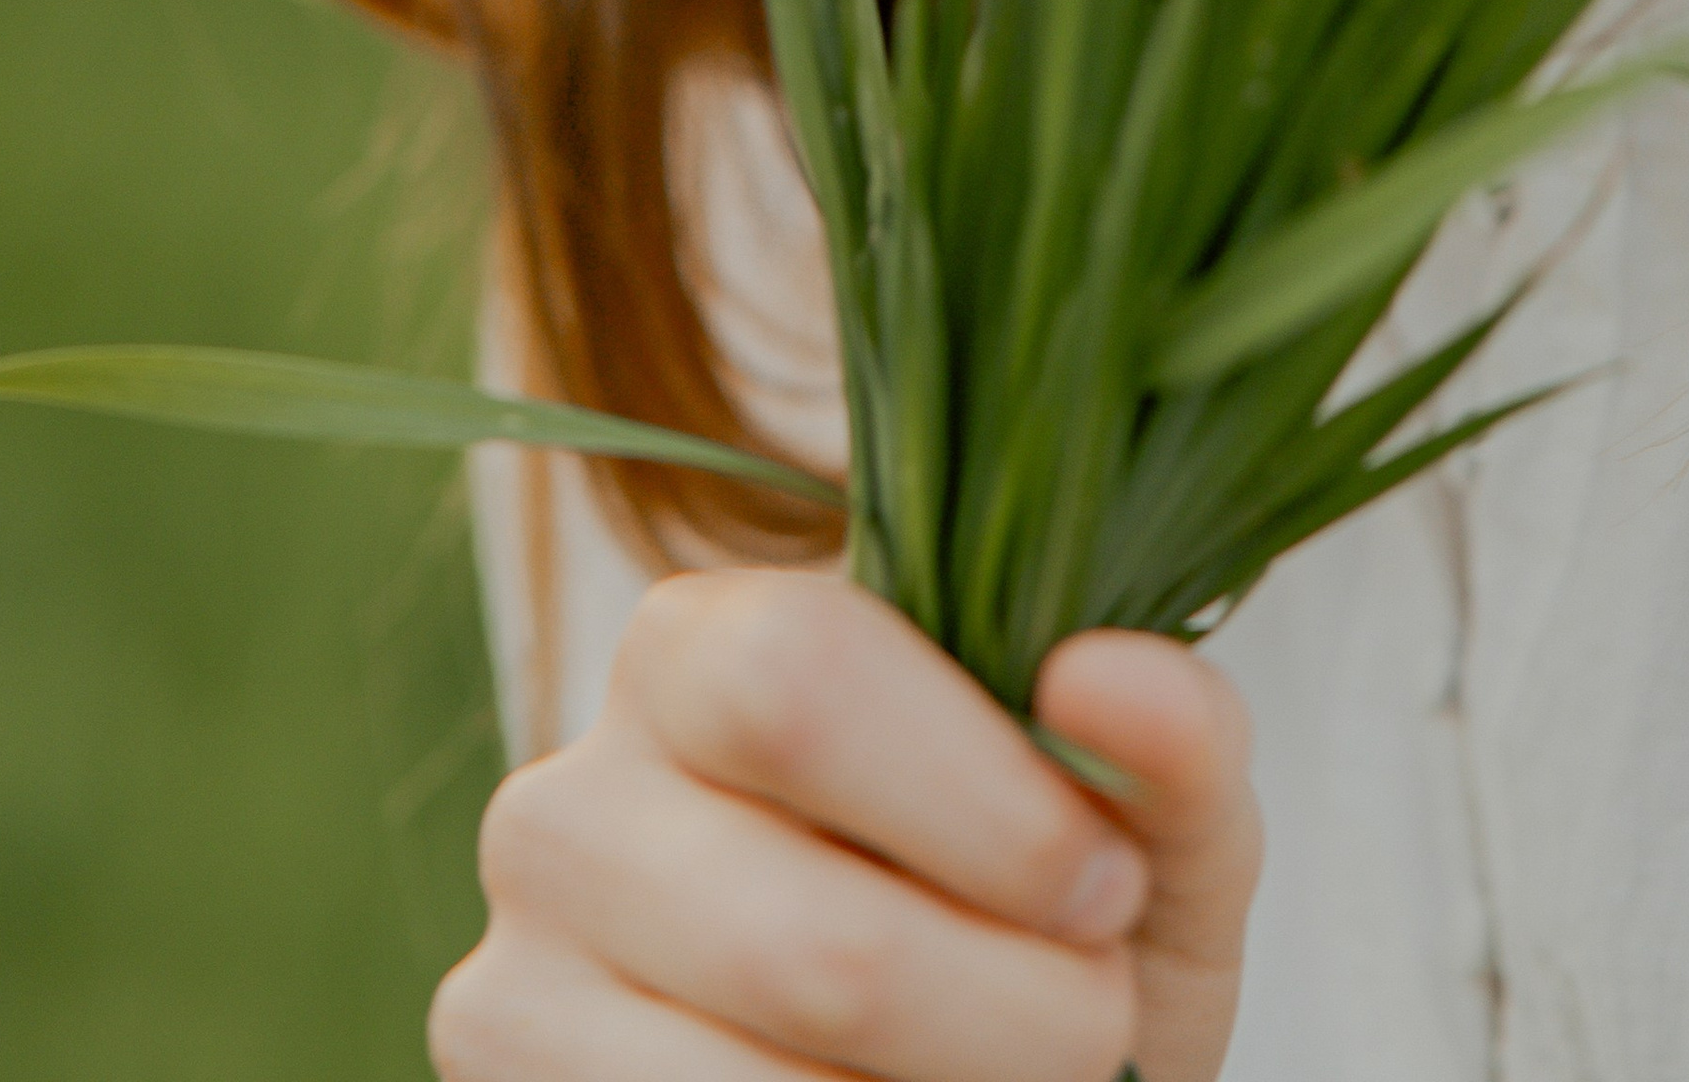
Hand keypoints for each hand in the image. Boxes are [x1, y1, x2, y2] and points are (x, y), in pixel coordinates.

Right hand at [430, 570, 1258, 1079]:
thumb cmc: (1045, 943)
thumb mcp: (1145, 841)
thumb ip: (1169, 741)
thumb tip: (1106, 672)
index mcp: (698, 650)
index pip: (802, 682)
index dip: (983, 806)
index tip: (1106, 888)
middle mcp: (568, 799)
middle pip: (806, 942)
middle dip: (1007, 1019)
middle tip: (1090, 1025)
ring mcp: (518, 982)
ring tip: (1005, 1078)